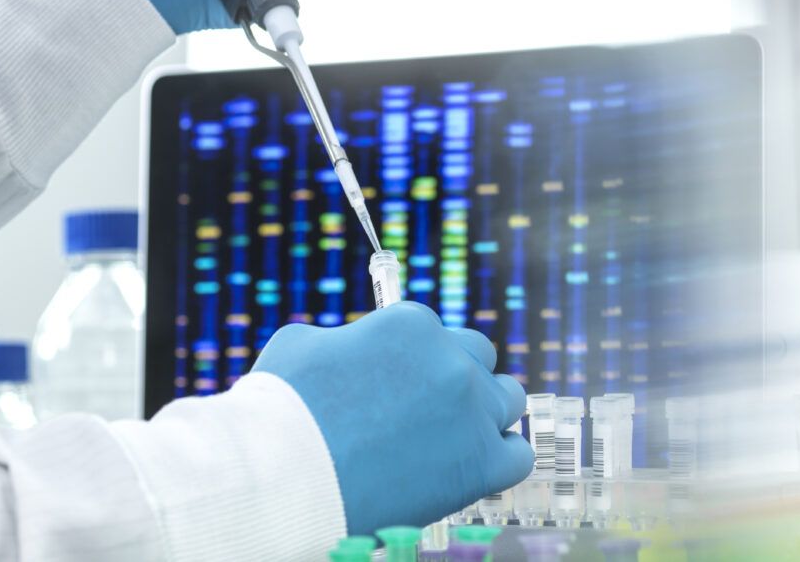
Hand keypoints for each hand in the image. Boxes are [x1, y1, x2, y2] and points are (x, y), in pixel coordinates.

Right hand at [252, 302, 532, 535]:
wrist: (285, 476)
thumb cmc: (282, 409)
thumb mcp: (304, 345)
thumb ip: (345, 340)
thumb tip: (354, 350)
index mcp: (411, 324)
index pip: (432, 332)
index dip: (412, 360)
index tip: (397, 384)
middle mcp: (450, 360)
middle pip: (477, 357)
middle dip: (454, 377)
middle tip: (425, 408)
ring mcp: (472, 411)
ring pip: (507, 399)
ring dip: (483, 412)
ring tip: (450, 438)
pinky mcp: (481, 464)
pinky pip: (518, 455)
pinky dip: (498, 458)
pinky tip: (470, 466)